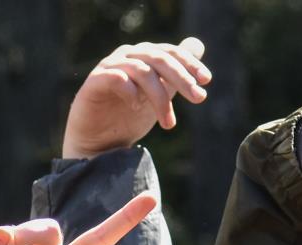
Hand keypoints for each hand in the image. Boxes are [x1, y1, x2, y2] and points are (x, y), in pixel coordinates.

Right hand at [62, 39, 210, 158]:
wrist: (101, 142)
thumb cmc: (130, 115)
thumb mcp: (160, 93)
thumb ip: (176, 73)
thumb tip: (197, 45)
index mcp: (145, 57)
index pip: (171, 52)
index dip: (190, 63)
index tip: (206, 80)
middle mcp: (128, 56)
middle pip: (159, 58)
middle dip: (182, 79)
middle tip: (199, 98)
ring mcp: (109, 67)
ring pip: (142, 71)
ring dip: (160, 98)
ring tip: (169, 123)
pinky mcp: (94, 82)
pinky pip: (116, 77)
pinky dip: (131, 91)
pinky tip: (137, 107)